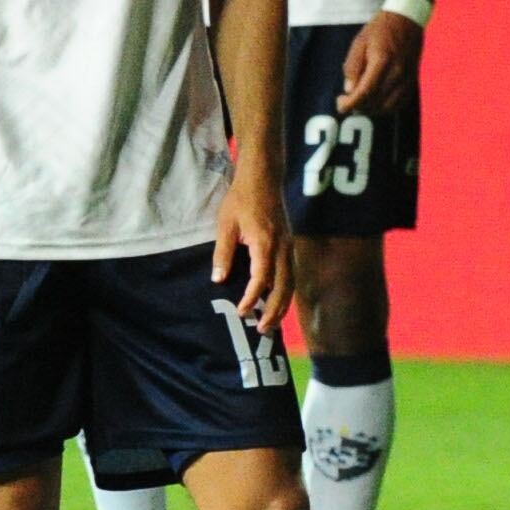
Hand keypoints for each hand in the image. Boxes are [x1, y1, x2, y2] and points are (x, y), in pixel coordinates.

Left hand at [209, 170, 290, 333]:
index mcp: (265, 243)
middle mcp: (282, 249)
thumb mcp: (225, 225)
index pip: (261, 279)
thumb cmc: (241, 200)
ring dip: (282, 306)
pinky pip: (291, 275)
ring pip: (290, 284)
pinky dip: (285, 293)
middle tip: (261, 330)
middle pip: (283, 287)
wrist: (264, 180)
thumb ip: (223, 253)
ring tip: (271, 323)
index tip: (241, 312)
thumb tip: (219, 280)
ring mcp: (289, 248)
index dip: (251, 298)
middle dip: (273, 310)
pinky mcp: (290, 247)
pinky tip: (277, 302)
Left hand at [336, 8, 423, 117]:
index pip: (366, 91)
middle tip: (346, 100)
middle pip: (376, 101)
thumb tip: (349, 90)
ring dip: (371, 109)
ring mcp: (407, 79)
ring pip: (388, 107)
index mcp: (382, 61)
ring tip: (360, 100)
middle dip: (358, 106)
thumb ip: (353, 67)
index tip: (340, 106)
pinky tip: (375, 100)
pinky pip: (399, 103)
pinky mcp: (412, 82)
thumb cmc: (380, 30)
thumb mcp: (359, 43)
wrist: (407, 21)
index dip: (351, 103)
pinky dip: (385, 107)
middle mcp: (397, 73)